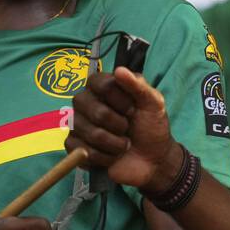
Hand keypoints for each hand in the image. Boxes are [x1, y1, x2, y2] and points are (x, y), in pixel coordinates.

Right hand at [66, 67, 180, 191]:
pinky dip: (105, 157)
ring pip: (89, 132)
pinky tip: (113, 156)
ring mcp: (78, 125)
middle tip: (128, 128)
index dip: (117, 98)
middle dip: (117, 123)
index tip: (133, 108)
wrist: (153, 159)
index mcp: (104, 87)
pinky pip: (82, 151)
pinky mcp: (75, 147)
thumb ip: (139, 86)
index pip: (97, 82)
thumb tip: (119, 70)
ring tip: (124, 144)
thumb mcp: (154, 104)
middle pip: (89, 107)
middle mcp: (87, 103)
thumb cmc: (152, 127)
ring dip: (114, 143)